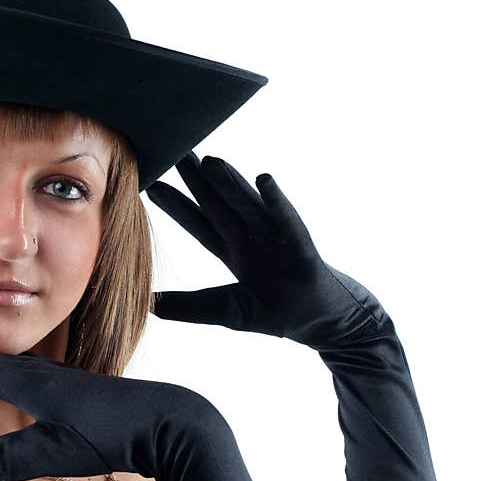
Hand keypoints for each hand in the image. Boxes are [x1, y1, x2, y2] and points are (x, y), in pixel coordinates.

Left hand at [145, 152, 389, 349]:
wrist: (332, 328)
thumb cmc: (282, 316)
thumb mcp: (228, 313)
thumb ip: (191, 308)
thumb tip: (149, 306)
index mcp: (236, 255)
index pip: (201, 226)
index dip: (177, 207)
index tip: (152, 186)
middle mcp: (255, 243)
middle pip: (221, 208)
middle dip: (198, 182)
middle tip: (176, 151)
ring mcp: (280, 244)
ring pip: (250, 209)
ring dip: (231, 186)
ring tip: (210, 160)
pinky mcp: (304, 253)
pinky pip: (289, 223)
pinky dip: (277, 202)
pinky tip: (264, 179)